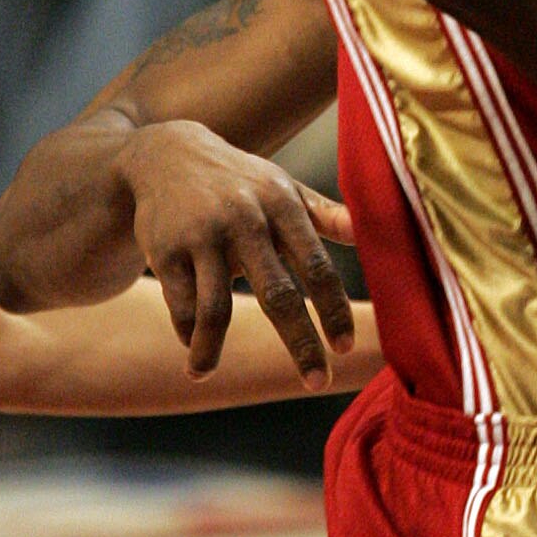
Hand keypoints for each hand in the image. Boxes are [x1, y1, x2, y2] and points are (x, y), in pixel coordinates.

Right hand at [117, 119, 358, 386]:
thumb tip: (372, 233)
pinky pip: (181, 304)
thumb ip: (326, 215)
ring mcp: (203, 235)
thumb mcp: (283, 188)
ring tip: (203, 372)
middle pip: (278, 294)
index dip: (333, 309)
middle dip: (301, 343)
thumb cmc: (241, 181)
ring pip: (215, 309)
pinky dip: (187, 331)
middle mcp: (245, 219)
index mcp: (282, 205)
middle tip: (319, 382)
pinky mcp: (165, 249)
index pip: (317, 265)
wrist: (165, 154)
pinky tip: (191, 345)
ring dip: (210, 349)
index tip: (345, 348)